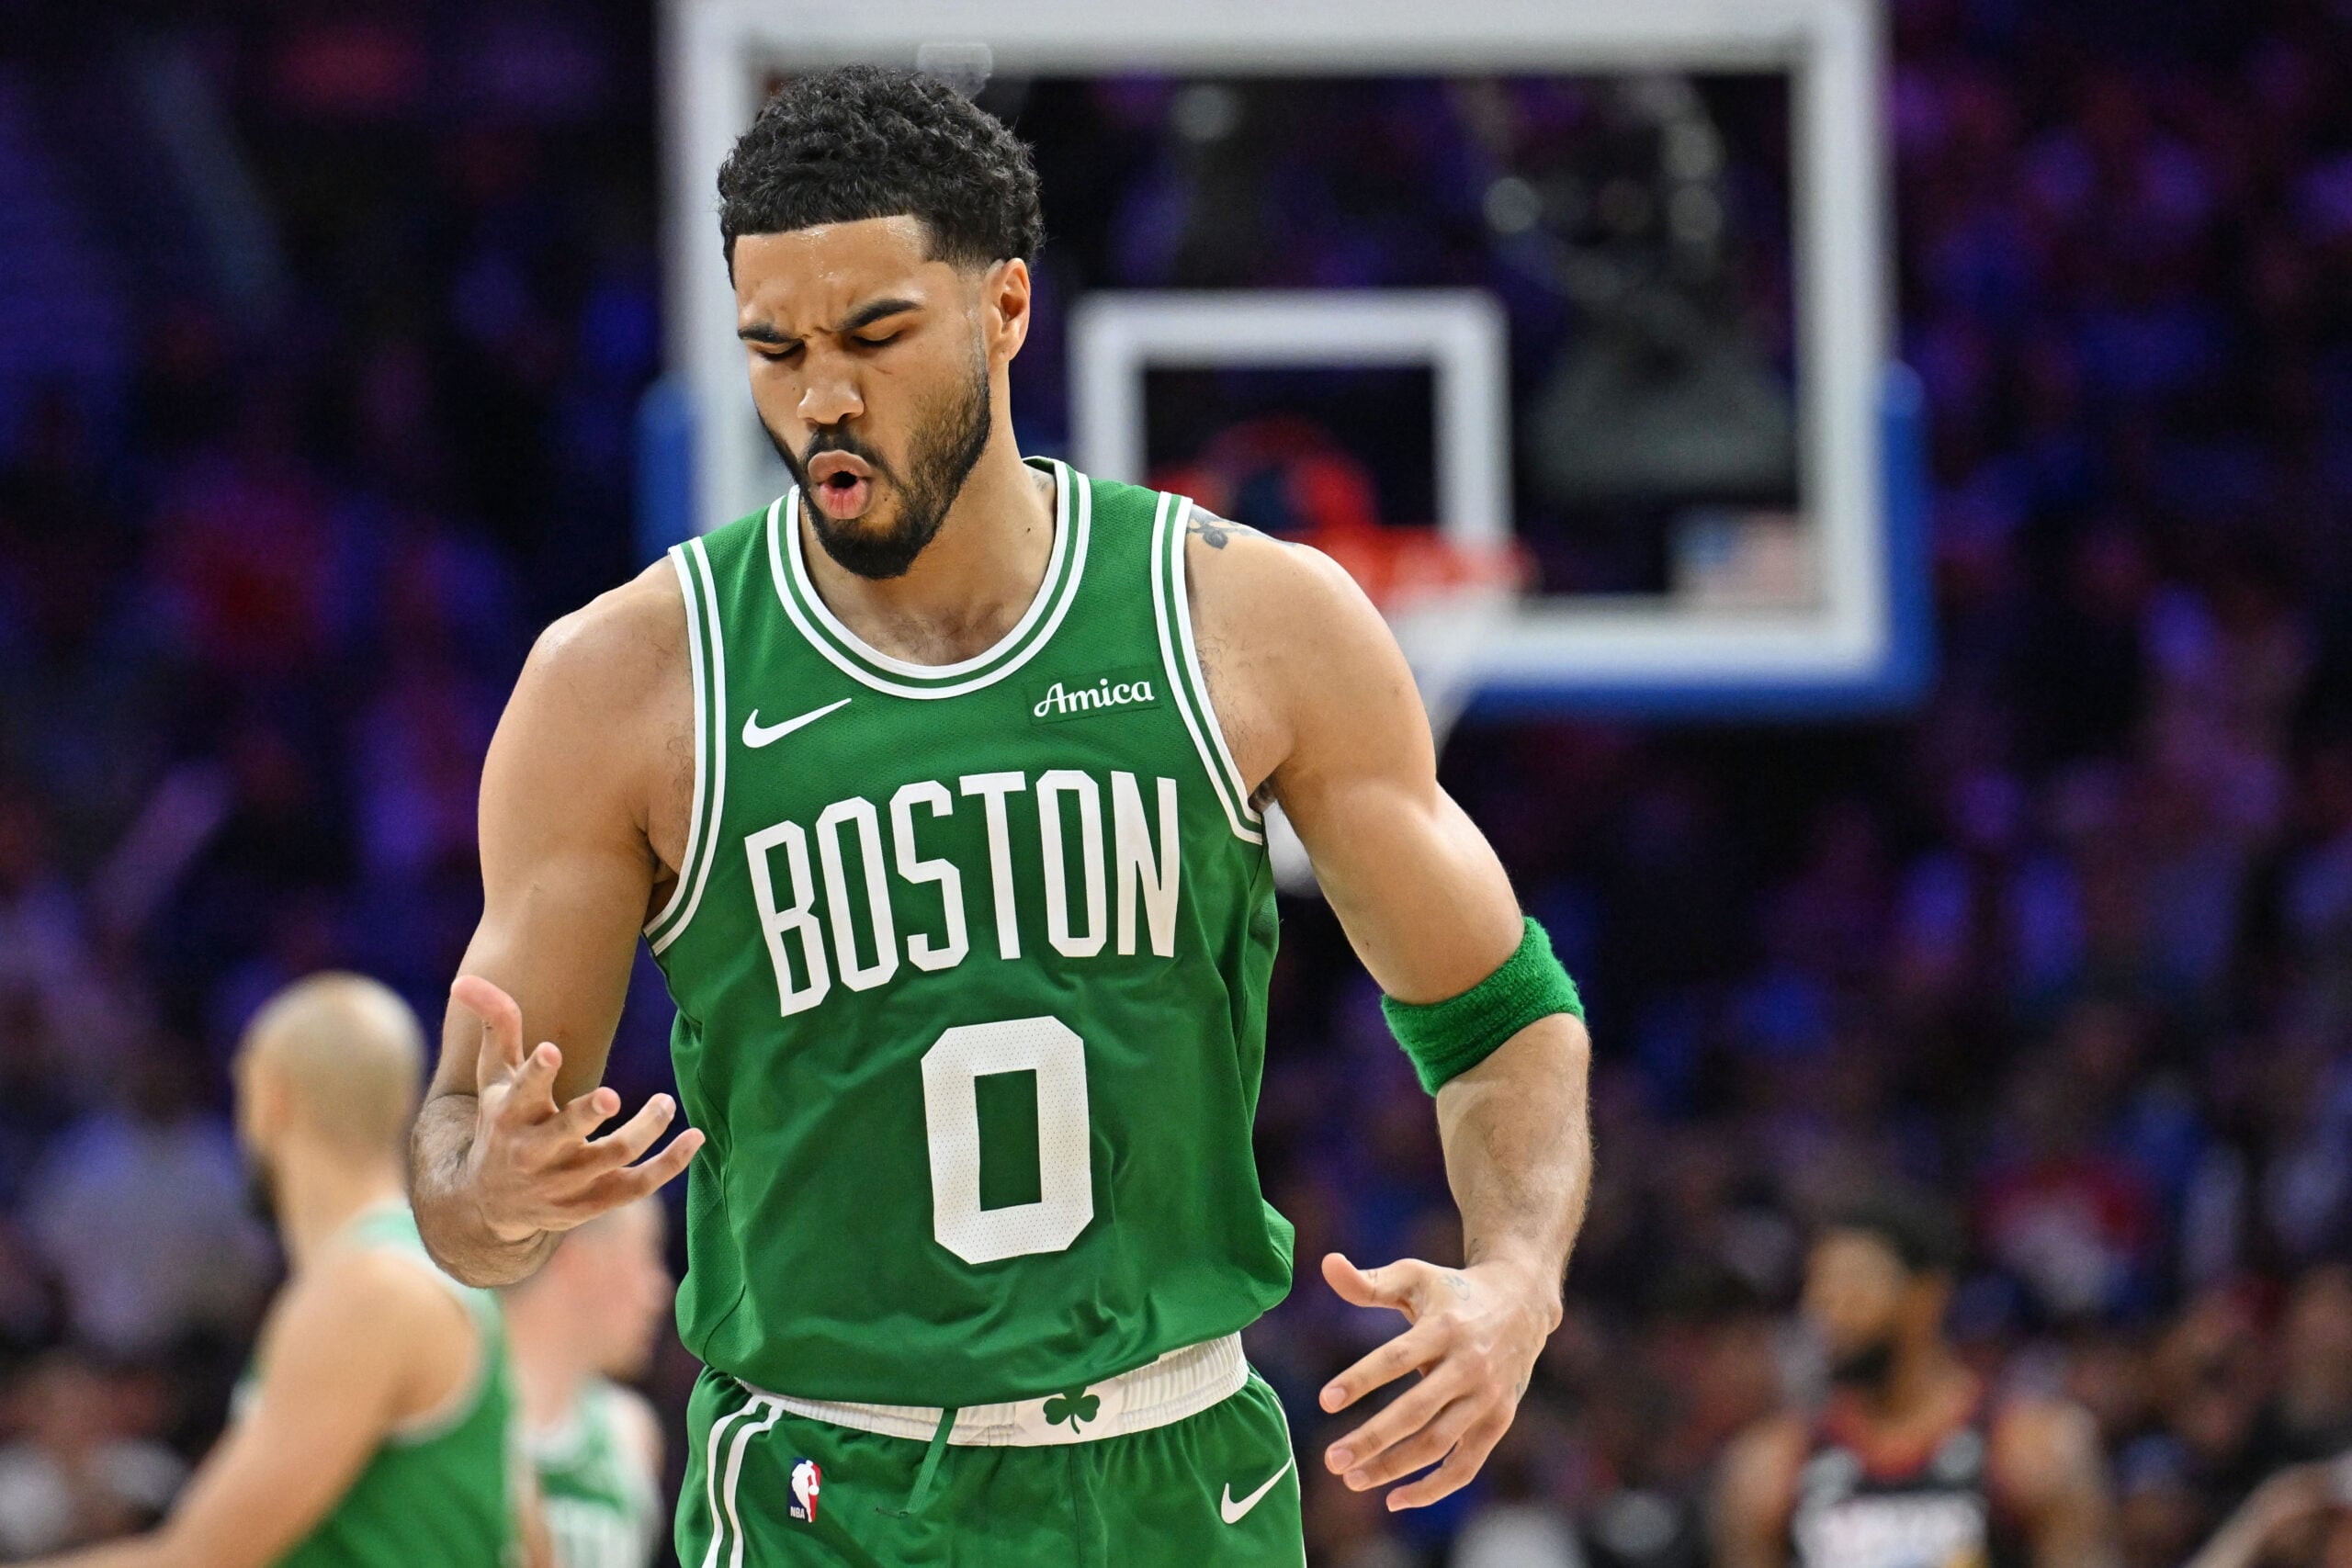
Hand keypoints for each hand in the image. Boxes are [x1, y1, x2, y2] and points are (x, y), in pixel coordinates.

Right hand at [450, 974, 703, 1245]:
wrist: (491, 1203)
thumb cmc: (500, 1123)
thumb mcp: (494, 1078)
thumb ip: (497, 1026)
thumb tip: (465, 980)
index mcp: (511, 1115)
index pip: (522, 1092)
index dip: (536, 1073)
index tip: (551, 1051)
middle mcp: (535, 1152)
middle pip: (564, 1134)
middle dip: (585, 1115)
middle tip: (611, 1096)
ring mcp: (566, 1181)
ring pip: (610, 1157)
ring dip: (643, 1130)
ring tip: (665, 1102)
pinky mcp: (593, 1202)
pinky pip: (638, 1186)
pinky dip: (669, 1164)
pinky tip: (695, 1137)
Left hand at [1317, 1251, 1558, 1509]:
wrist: (1522, 1302)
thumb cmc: (1452, 1291)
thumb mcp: (1414, 1276)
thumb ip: (1369, 1282)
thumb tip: (1327, 1264)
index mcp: (1446, 1327)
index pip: (1398, 1357)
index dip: (1362, 1379)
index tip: (1325, 1401)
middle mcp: (1470, 1365)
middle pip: (1417, 1411)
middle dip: (1372, 1438)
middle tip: (1331, 1459)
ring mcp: (1489, 1397)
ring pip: (1438, 1443)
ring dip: (1394, 1467)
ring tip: (1350, 1478)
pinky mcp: (1499, 1420)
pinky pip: (1466, 1465)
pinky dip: (1432, 1488)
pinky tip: (1394, 1499)